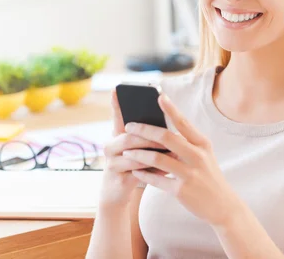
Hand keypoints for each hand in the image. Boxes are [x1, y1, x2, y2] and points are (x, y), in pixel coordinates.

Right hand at [98, 89, 168, 208]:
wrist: (119, 194)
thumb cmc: (134, 167)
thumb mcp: (140, 150)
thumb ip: (149, 138)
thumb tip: (171, 125)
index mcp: (117, 136)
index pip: (117, 117)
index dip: (115, 104)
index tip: (115, 89)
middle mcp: (110, 147)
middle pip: (130, 137)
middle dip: (151, 136)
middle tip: (169, 134)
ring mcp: (112, 163)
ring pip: (134, 155)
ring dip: (155, 154)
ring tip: (173, 152)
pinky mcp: (119, 180)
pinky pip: (139, 173)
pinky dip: (154, 172)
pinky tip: (167, 171)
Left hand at [122, 93, 241, 227]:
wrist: (223, 205)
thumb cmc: (208, 175)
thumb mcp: (204, 155)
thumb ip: (187, 142)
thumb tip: (161, 128)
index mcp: (202, 144)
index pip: (183, 122)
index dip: (171, 109)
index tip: (159, 96)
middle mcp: (197, 156)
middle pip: (166, 138)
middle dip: (144, 130)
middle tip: (128, 126)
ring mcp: (189, 174)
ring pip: (158, 159)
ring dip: (138, 153)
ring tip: (126, 150)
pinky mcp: (181, 191)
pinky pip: (157, 179)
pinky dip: (144, 174)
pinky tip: (135, 170)